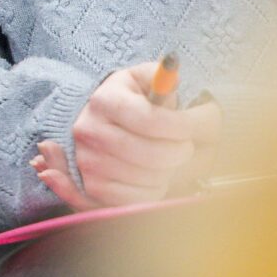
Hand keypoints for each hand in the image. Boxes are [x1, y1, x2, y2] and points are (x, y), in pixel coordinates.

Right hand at [30, 63, 220, 210]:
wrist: (103, 122)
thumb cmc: (134, 102)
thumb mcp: (147, 81)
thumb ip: (164, 80)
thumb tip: (171, 76)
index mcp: (104, 100)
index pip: (151, 120)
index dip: (180, 128)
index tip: (189, 129)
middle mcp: (88, 131)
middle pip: (150, 155)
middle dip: (178, 153)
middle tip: (184, 147)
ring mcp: (87, 161)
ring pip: (145, 179)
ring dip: (167, 173)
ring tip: (167, 160)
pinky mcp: (91, 188)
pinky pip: (133, 200)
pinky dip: (152, 192)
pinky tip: (154, 177)